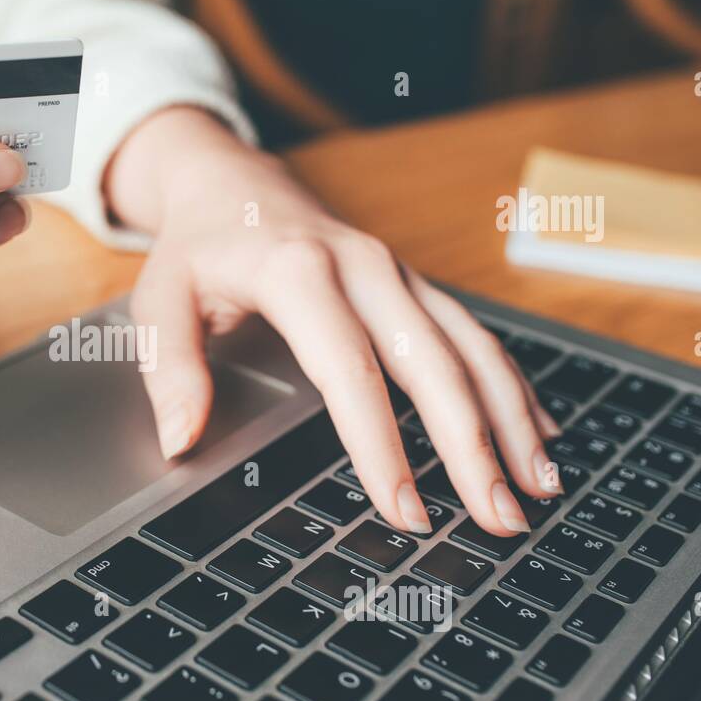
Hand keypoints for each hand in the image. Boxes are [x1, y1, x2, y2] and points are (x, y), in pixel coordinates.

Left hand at [108, 109, 560, 536]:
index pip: (351, 373)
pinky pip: (475, 335)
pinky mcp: (415, 284)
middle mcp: (365, 269)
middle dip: (474, 447)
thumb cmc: (199, 246)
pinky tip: (537, 432)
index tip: (406, 509)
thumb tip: (183, 441)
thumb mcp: (159, 298)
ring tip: (540, 487)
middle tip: (500, 519)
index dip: (383, 447)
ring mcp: (399, 274)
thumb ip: (170, 369)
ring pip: (472, 348)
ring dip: (511, 420)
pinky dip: (511, 385)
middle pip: (435, 364)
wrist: (232, 182)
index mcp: (300, 274)